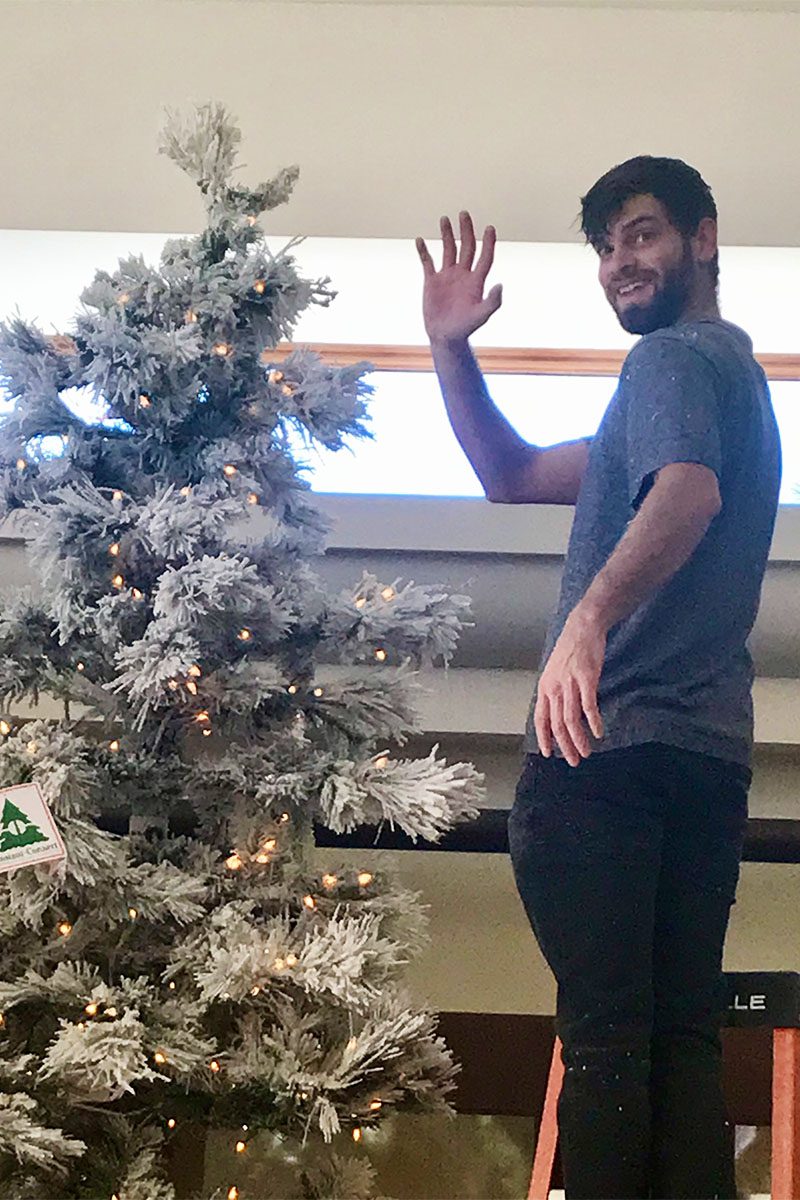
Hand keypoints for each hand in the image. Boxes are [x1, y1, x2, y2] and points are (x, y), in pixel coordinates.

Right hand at [416, 211, 502, 343]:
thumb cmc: (465, 328)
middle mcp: (463, 274)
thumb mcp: (481, 316)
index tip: (489, 228)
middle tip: (464, 214)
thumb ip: (492, 302)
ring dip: (447, 234)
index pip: (484, 257)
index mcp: (476, 281)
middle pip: (466, 247)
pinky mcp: (432, 281)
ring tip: (445, 219)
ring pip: (448, 250)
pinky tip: (420, 240)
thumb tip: (500, 285)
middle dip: (466, 231)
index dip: (488, 243)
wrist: (445, 337)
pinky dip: (423, 251)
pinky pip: (427, 262)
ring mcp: (447, 276)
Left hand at [534, 608, 605, 767]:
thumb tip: (556, 712)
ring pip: (571, 719)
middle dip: (565, 746)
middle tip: (574, 760)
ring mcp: (569, 683)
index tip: (549, 754)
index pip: (540, 718)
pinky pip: (588, 705)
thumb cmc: (570, 650)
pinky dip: (593, 721)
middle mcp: (554, 687)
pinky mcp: (586, 678)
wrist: (582, 627)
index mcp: (545, 687)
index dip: (544, 738)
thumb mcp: (555, 672)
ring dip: (578, 739)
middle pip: (556, 724)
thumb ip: (555, 692)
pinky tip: (598, 732)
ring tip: (586, 752)